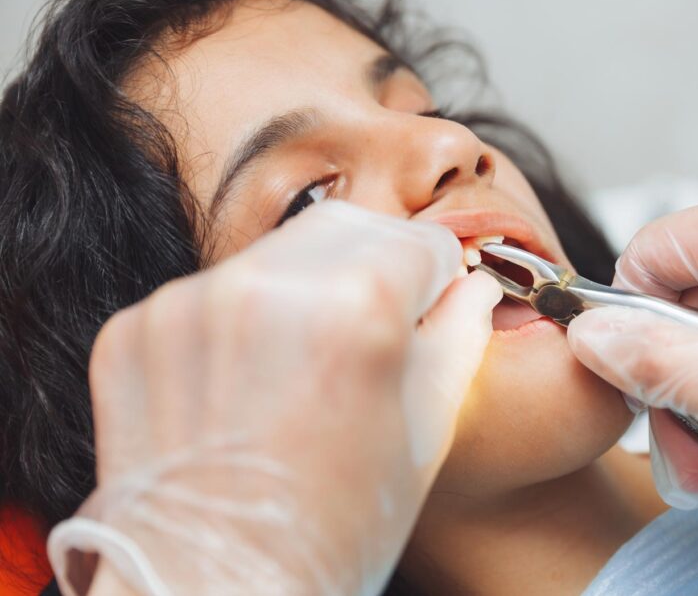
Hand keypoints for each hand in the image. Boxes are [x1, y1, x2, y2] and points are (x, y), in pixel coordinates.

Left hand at [48, 201, 500, 595]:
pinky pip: (212, 291)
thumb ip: (458, 338)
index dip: (437, 273)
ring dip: (309, 284)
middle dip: (377, 261)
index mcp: (355, 309)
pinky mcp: (136, 328)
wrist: (214, 588)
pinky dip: (243, 317)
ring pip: (277, 252)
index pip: (418, 241)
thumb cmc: (335, 527)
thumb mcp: (425, 432)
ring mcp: (189, 304)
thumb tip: (473, 287)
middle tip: (379, 319)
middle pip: (348, 226)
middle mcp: (265, 288)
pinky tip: (252, 377)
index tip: (433, 298)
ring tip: (311, 357)